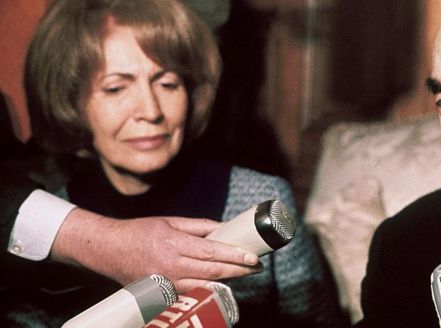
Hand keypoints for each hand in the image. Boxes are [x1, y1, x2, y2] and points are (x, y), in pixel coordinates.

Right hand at [51, 208, 261, 292]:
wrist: (108, 250)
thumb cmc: (140, 232)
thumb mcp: (170, 222)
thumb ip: (199, 226)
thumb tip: (224, 229)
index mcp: (174, 244)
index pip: (212, 252)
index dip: (235, 256)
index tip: (253, 257)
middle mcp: (171, 266)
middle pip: (213, 271)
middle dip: (239, 270)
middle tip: (256, 266)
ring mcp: (166, 283)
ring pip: (205, 285)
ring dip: (228, 281)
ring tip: (245, 274)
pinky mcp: (162, 295)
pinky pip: (191, 293)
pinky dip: (209, 289)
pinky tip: (222, 283)